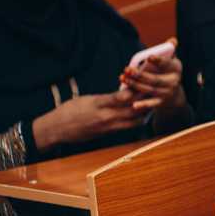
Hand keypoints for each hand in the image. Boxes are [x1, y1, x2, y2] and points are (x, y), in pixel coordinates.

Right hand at [32, 90, 148, 148]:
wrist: (57, 130)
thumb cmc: (69, 111)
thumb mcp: (87, 99)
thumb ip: (106, 98)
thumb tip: (123, 94)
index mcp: (99, 104)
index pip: (123, 96)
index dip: (138, 89)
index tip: (147, 81)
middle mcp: (105, 117)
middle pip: (133, 108)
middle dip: (146, 100)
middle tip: (158, 92)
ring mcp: (107, 127)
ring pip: (133, 120)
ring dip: (144, 112)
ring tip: (154, 103)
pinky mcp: (107, 134)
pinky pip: (126, 127)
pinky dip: (135, 121)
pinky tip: (142, 116)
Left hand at [119, 43, 185, 113]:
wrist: (174, 93)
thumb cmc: (167, 71)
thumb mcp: (170, 60)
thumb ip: (169, 50)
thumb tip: (172, 40)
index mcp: (176, 68)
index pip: (167, 63)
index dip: (159, 61)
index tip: (149, 57)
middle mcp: (173, 81)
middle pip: (155, 79)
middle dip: (140, 75)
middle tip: (127, 69)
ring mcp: (167, 92)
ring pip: (150, 89)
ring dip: (135, 85)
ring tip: (123, 78)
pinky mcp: (161, 102)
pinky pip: (151, 104)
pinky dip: (143, 105)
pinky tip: (134, 105)